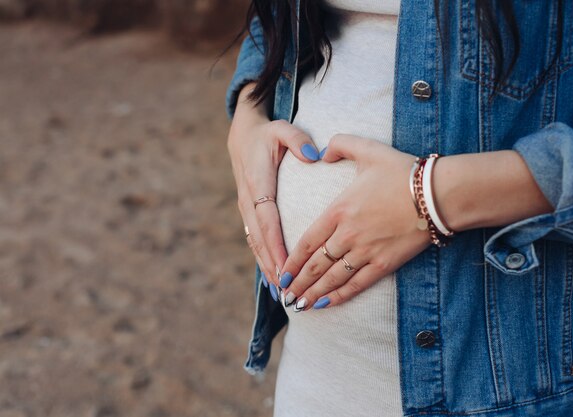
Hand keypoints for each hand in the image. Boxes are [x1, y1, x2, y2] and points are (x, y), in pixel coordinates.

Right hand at [227, 83, 321, 292]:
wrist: (243, 134)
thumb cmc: (268, 133)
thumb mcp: (282, 129)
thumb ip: (297, 140)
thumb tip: (314, 155)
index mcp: (258, 185)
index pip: (268, 220)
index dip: (276, 245)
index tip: (287, 266)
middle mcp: (249, 201)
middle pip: (260, 240)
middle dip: (273, 266)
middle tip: (288, 290)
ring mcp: (246, 209)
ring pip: (255, 244)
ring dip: (267, 268)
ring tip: (280, 293)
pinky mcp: (248, 213)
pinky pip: (254, 241)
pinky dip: (263, 260)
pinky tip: (272, 279)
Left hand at [279, 134, 431, 310]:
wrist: (437, 194)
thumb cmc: (403, 171)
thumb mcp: (368, 149)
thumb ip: (340, 145)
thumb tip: (321, 151)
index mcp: (339, 210)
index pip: (307, 241)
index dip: (292, 261)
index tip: (281, 273)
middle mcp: (347, 234)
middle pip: (315, 265)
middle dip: (298, 283)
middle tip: (285, 296)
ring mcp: (366, 251)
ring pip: (332, 278)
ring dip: (313, 294)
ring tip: (300, 306)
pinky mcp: (385, 263)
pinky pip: (357, 284)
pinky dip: (340, 296)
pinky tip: (327, 305)